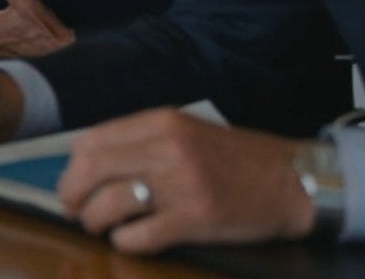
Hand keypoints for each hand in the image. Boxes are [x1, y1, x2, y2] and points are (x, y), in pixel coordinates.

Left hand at [57, 108, 315, 253]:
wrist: (293, 182)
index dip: (71, 168)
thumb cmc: (234, 159)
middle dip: (72, 195)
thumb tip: (88, 162)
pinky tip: (131, 239)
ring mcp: (181, 184)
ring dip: (95, 221)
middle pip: (90, 170)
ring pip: (107, 204)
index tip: (72, 184)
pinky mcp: (195, 219)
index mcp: (161, 122)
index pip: (91, 141)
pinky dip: (125, 241)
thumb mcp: (185, 132)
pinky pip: (138, 236)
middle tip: (75, 210)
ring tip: (102, 226)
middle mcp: (167, 148)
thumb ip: (141, 140)